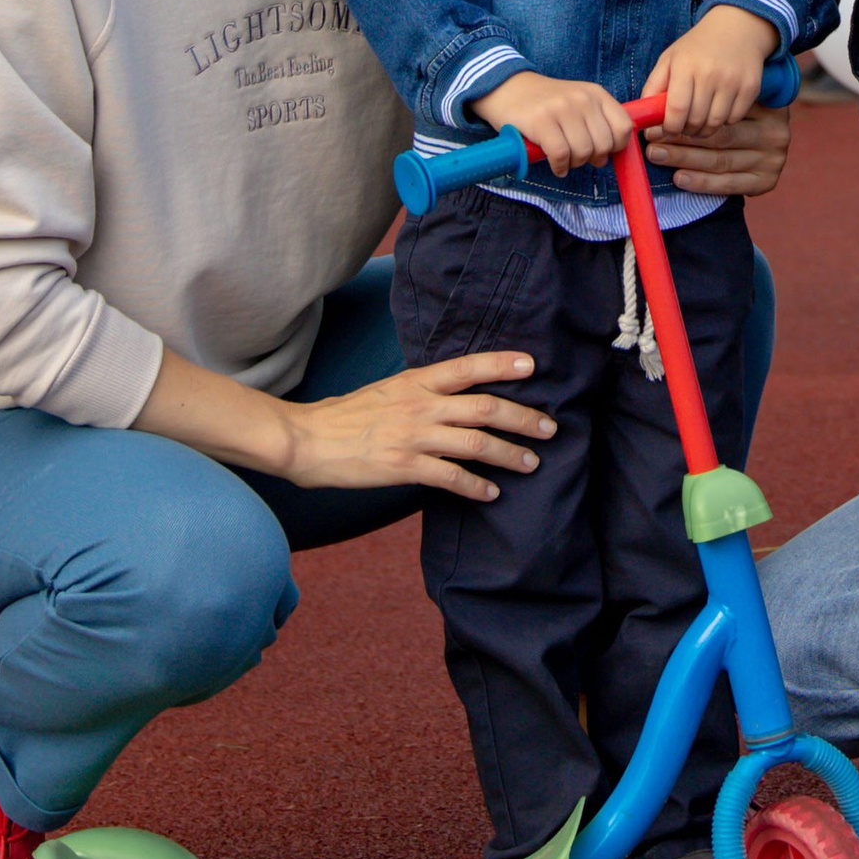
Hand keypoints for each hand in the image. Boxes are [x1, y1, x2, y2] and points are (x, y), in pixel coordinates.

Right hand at [280, 352, 551, 499]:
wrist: (308, 439)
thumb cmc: (348, 415)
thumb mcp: (389, 389)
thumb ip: (422, 390)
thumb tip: (455, 394)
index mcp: (417, 381)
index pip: (468, 367)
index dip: (502, 364)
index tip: (532, 366)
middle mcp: (421, 405)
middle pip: (485, 407)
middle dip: (523, 417)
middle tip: (549, 428)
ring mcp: (413, 436)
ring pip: (475, 443)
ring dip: (509, 454)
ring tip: (531, 463)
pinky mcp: (403, 466)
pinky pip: (450, 477)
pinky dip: (475, 486)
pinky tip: (490, 493)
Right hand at [478, 69, 630, 172]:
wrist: (507, 88)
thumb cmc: (546, 103)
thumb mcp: (578, 102)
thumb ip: (597, 122)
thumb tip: (609, 155)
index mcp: (596, 93)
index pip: (624, 127)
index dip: (616, 146)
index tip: (602, 151)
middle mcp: (582, 98)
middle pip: (603, 145)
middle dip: (592, 158)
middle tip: (578, 156)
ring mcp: (561, 108)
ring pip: (583, 152)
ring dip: (574, 164)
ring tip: (564, 159)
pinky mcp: (541, 121)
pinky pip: (561, 155)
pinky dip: (559, 167)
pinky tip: (555, 165)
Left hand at [642, 2, 771, 136]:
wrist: (738, 27)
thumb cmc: (698, 46)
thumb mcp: (670, 58)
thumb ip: (653, 86)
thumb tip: (645, 117)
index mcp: (685, 65)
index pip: (676, 110)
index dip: (670, 127)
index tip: (668, 128)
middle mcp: (710, 73)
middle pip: (695, 121)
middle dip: (686, 130)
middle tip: (684, 125)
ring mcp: (733, 81)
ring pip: (715, 124)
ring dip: (704, 129)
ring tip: (699, 120)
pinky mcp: (750, 87)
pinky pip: (734, 119)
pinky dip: (724, 121)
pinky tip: (719, 108)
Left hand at [651, 98, 791, 197]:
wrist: (767, 120)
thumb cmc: (733, 99)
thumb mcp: (720, 85)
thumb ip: (695, 90)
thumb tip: (652, 103)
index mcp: (764, 102)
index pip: (718, 112)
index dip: (682, 118)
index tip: (655, 123)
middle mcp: (775, 128)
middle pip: (719, 137)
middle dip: (680, 141)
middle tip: (652, 141)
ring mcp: (774, 156)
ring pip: (720, 161)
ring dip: (685, 161)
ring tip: (657, 156)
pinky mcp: (768, 179)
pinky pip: (730, 183)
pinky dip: (703, 183)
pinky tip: (680, 177)